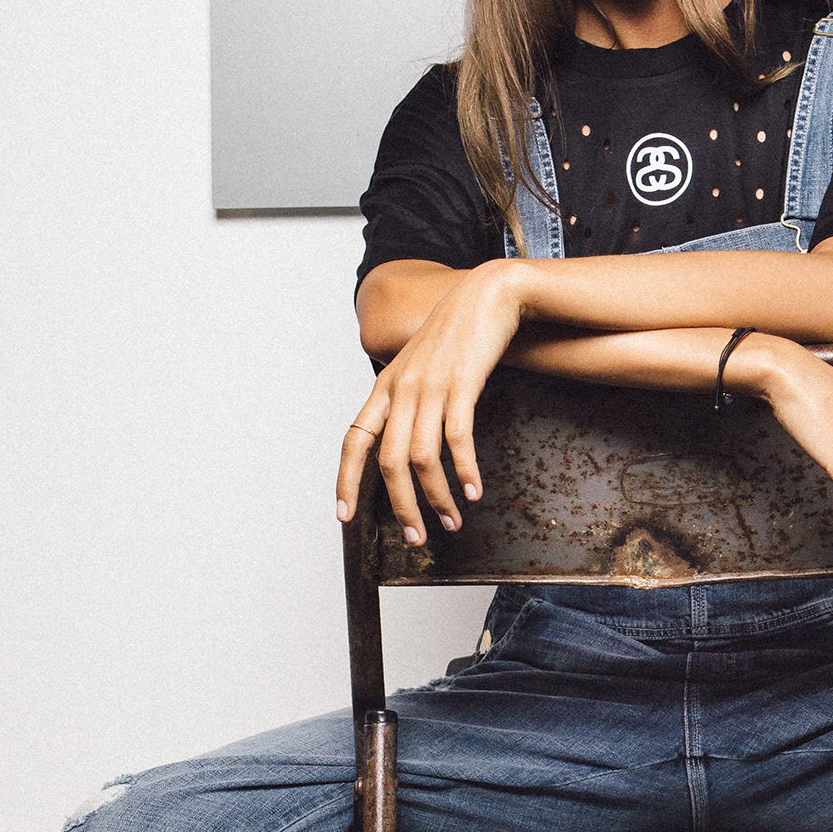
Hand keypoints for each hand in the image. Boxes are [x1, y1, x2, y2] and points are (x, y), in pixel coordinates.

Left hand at [335, 264, 525, 542]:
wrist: (488, 294)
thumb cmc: (457, 333)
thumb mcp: (420, 365)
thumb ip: (408, 400)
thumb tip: (406, 440)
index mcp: (385, 388)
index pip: (354, 441)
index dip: (346, 481)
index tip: (344, 516)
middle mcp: (401, 389)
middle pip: (388, 461)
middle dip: (401, 507)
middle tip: (417, 537)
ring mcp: (429, 386)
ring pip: (422, 457)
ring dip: (437, 497)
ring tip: (452, 521)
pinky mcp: (461, 384)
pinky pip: (457, 439)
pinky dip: (465, 471)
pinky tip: (475, 491)